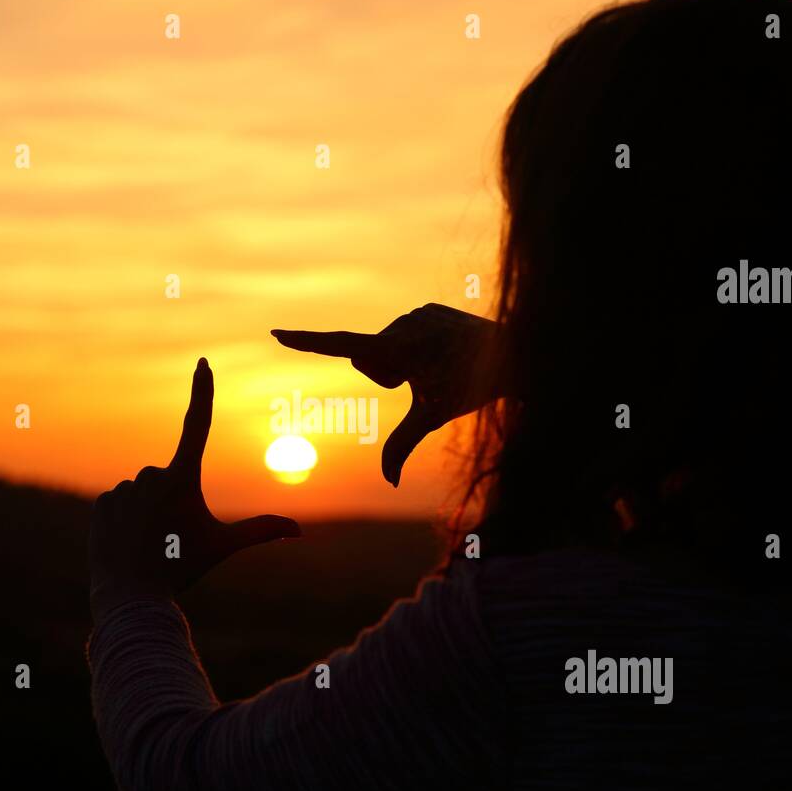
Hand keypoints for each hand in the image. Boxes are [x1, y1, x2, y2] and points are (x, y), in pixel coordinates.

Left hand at [89, 358, 300, 615]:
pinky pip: (121, 505)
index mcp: (183, 479)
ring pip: (144, 494)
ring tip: (150, 545)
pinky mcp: (103, 503)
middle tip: (172, 538)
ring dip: (149, 513)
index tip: (203, 362)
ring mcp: (124, 489)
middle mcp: (151, 476)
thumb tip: (299, 530)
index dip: (202, 392)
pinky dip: (126, 521)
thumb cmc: (181, 569)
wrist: (131, 598)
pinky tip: (128, 545)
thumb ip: (261, 531)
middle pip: (169, 479)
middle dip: (173, 501)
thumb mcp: (223, 547)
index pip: (198, 426)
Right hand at [271, 303, 503, 486]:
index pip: (342, 348)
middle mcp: (402, 325)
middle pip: (367, 360)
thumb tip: (389, 482)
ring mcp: (415, 313)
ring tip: (440, 366)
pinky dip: (418, 348)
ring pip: (386, 348)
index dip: (306, 343)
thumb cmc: (471, 390)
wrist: (515, 357)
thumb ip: (400, 447)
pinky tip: (446, 352)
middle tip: (422, 381)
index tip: (276, 333)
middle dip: (383, 376)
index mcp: (397, 350)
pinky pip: (405, 334)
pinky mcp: (427, 308)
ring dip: (402, 363)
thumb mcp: (431, 419)